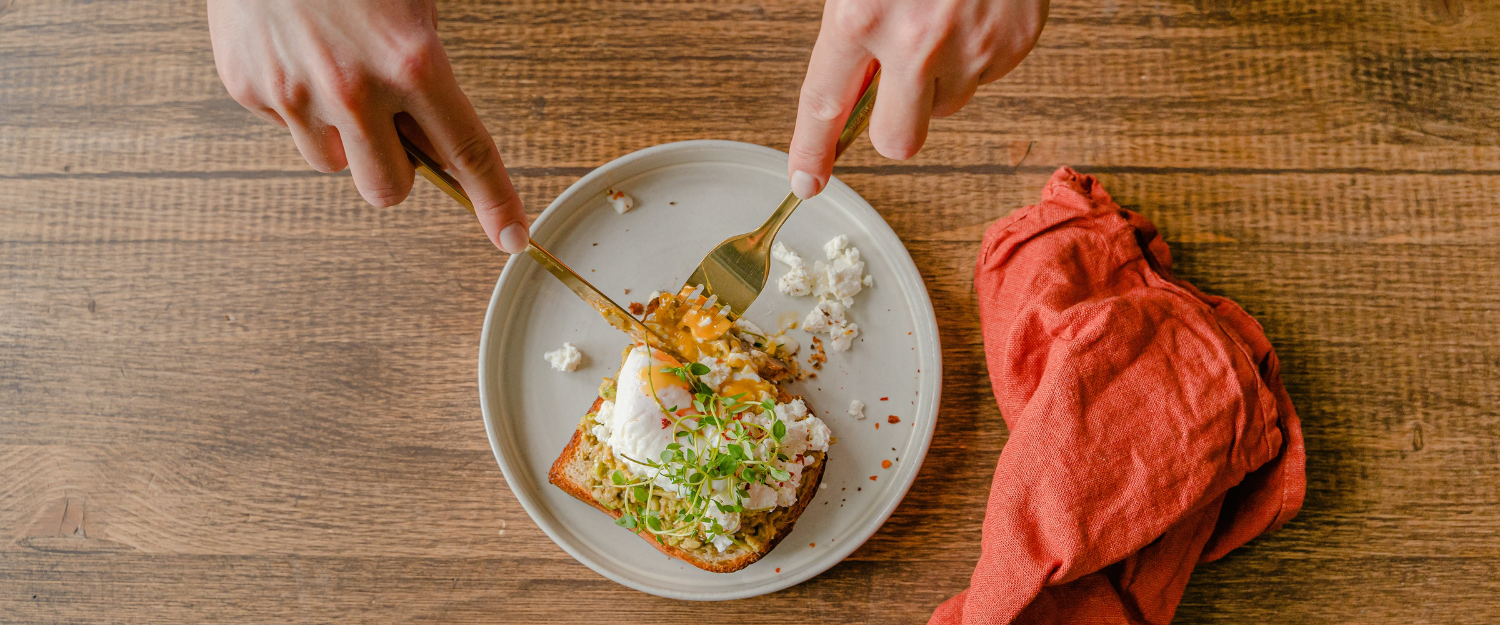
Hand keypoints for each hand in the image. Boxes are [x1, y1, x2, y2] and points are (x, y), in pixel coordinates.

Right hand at [207, 0, 528, 252]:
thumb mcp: (414, 7)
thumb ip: (428, 74)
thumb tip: (438, 136)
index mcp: (413, 63)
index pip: (468, 153)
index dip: (494, 202)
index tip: (510, 236)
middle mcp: (355, 88)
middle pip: (389, 190)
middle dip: (395, 171)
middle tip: (390, 129)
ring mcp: (297, 93)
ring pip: (334, 163)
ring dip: (342, 136)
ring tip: (334, 74)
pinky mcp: (250, 89)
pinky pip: (287, 129)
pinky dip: (297, 105)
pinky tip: (297, 57)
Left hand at [787, 0, 1048, 198]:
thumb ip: (852, 30)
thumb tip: (847, 82)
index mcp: (862, 15)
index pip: (825, 104)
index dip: (811, 150)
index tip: (806, 180)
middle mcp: (916, 40)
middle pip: (898, 139)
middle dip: (895, 124)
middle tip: (896, 90)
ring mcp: (973, 46)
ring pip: (947, 105)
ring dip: (939, 80)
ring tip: (944, 19)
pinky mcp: (1016, 43)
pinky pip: (988, 75)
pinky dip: (978, 52)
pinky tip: (974, 9)